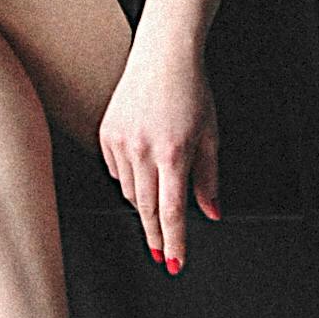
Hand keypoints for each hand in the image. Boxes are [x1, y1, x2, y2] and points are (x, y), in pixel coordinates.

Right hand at [100, 43, 221, 273]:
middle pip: (147, 210)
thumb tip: (211, 213)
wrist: (163, 55)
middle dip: (155, 236)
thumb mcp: (211, 136)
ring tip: (159, 202)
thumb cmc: (192, 91)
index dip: (174, 242)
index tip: (174, 262)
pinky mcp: (107, 134)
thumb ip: (209, 180)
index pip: (172, 212)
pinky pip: (117, 172)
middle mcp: (143, 150)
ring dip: (145, 206)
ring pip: (131, 193)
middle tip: (160, 254)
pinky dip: (131, 180)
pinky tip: (143, 170)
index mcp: (173, 152)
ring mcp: (121, 142)